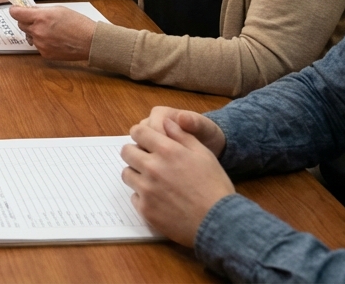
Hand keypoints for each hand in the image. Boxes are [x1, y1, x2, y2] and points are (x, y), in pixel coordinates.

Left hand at [8, 5, 95, 60]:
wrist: (90, 42)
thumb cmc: (78, 23)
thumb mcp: (59, 9)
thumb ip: (41, 10)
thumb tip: (30, 11)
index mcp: (41, 17)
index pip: (16, 13)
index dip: (15, 10)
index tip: (17, 9)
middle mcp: (38, 31)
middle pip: (21, 25)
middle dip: (26, 21)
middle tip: (37, 19)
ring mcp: (40, 44)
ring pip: (29, 36)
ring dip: (35, 32)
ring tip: (50, 30)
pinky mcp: (44, 53)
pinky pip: (37, 45)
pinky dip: (42, 42)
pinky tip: (54, 39)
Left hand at [121, 116, 234, 246]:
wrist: (218, 221)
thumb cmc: (214, 186)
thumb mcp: (204, 154)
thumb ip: (182, 135)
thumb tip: (166, 122)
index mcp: (167, 150)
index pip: (138, 132)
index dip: (140, 134)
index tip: (144, 140)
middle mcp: (152, 167)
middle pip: (127, 152)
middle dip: (135, 152)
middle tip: (147, 160)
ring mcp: (147, 189)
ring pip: (127, 174)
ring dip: (136, 174)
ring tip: (153, 180)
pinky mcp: (145, 209)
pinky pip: (133, 196)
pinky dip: (142, 196)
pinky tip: (158, 198)